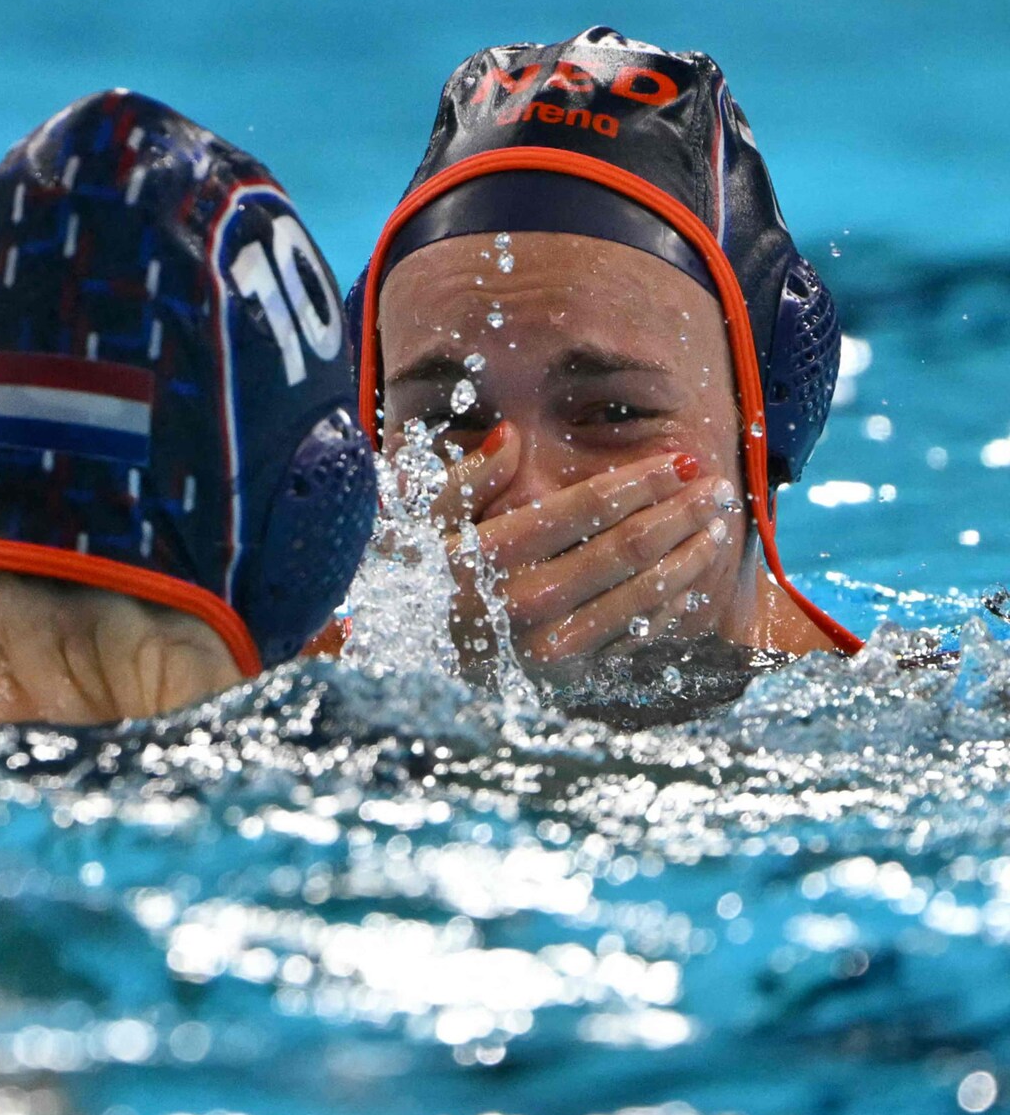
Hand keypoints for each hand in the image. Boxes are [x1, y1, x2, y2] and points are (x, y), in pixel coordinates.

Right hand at [435, 424, 742, 664]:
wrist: (398, 656)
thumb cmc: (410, 574)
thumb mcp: (419, 520)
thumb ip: (466, 478)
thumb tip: (511, 437)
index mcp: (490, 554)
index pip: (587, 508)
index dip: (641, 481)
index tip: (679, 460)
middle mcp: (524, 602)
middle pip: (626, 548)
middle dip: (679, 512)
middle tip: (715, 486)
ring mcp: (547, 646)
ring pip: (641, 594)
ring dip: (687, 557)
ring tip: (716, 526)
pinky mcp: (563, 677)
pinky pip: (632, 639)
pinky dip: (670, 607)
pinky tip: (691, 581)